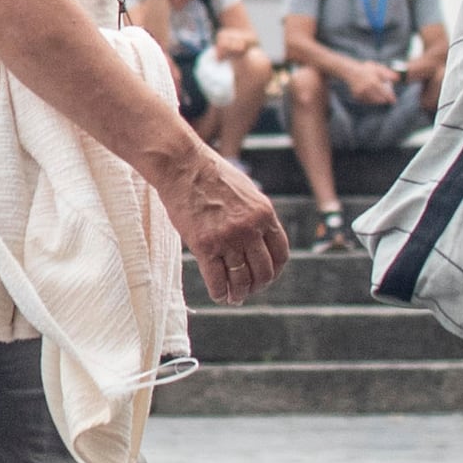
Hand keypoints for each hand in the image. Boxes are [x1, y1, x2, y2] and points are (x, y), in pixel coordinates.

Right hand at [164, 140, 288, 302]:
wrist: (182, 165)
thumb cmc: (211, 174)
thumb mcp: (247, 191)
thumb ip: (256, 215)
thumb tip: (260, 237)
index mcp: (265, 215)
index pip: (280, 254)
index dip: (274, 271)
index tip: (265, 276)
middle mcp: (250, 229)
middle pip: (263, 271)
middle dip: (257, 285)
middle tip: (248, 290)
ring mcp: (227, 239)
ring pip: (241, 279)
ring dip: (239, 293)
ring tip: (234, 298)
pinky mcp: (204, 245)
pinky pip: (217, 279)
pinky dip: (220, 293)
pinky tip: (219, 295)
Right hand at [342, 58, 394, 107]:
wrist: (350, 71)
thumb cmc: (366, 69)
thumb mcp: (378, 69)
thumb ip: (388, 74)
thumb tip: (398, 78)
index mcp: (373, 82)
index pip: (385, 93)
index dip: (390, 98)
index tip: (394, 101)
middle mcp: (367, 89)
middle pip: (379, 99)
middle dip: (384, 100)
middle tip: (387, 99)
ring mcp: (361, 93)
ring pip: (373, 101)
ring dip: (377, 101)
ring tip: (380, 98)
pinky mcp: (357, 96)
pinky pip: (366, 101)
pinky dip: (370, 100)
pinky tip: (371, 96)